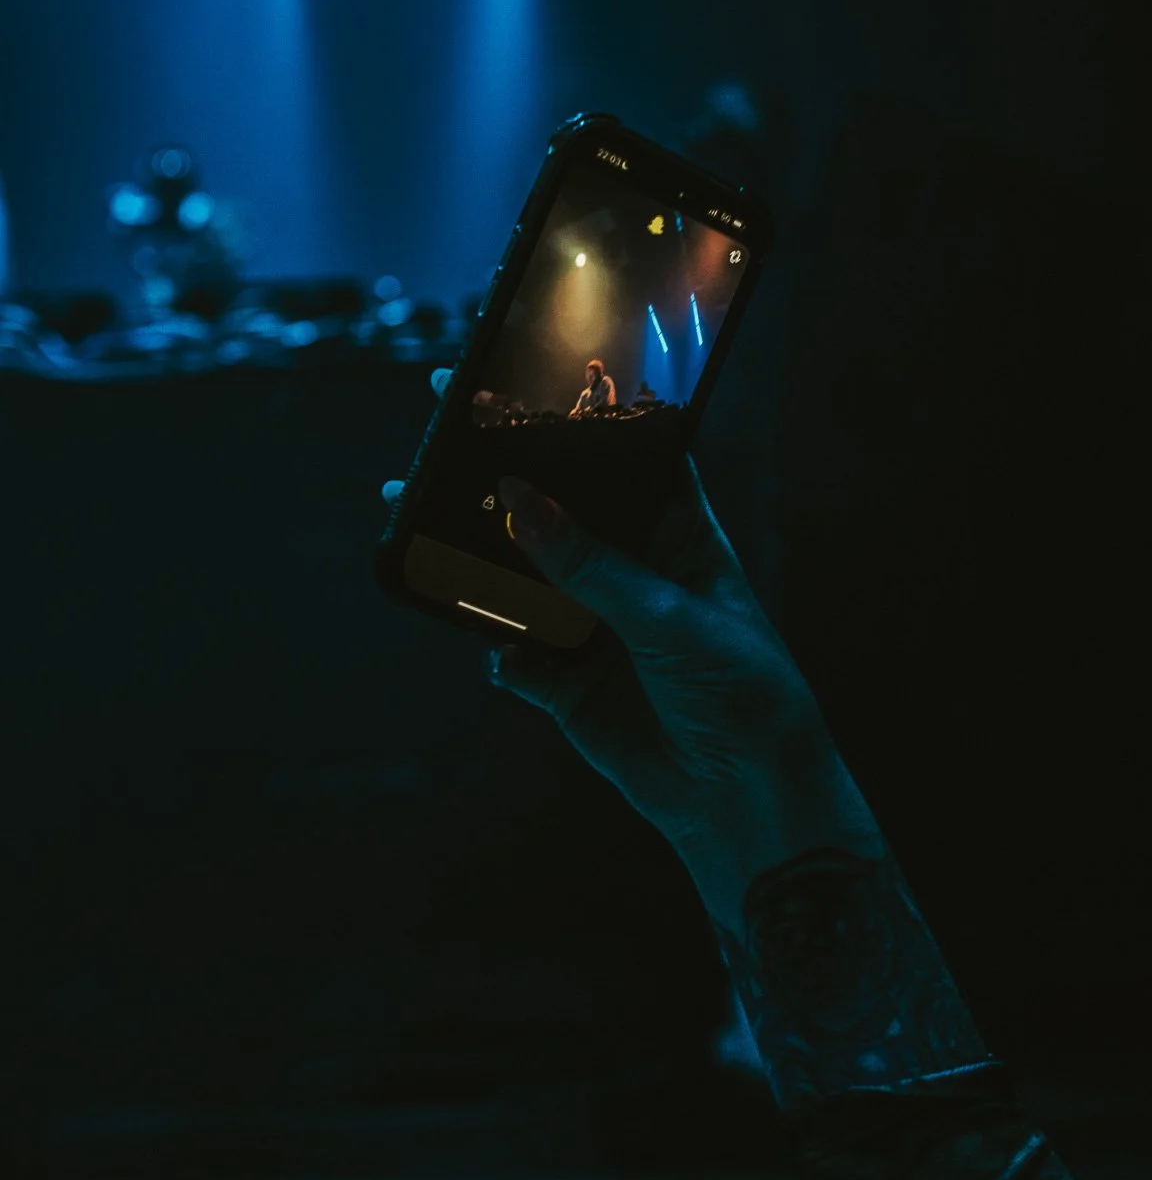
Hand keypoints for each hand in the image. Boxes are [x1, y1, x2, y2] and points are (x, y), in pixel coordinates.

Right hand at [383, 372, 879, 931]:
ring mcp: (595, 627)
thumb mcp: (673, 617)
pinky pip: (515, 656)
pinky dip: (501, 653)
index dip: (573, 418)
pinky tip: (505, 656)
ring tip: (411, 518)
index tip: (516, 376)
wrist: (748, 803)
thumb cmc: (744, 693)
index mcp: (677, 536)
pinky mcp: (568, 687)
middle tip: (435, 435)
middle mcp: (630, 573)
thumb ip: (592, 564)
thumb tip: (518, 500)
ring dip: (472, 558)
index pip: (621, 458)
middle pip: (554, 512)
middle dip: (497, 480)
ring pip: (519, 579)